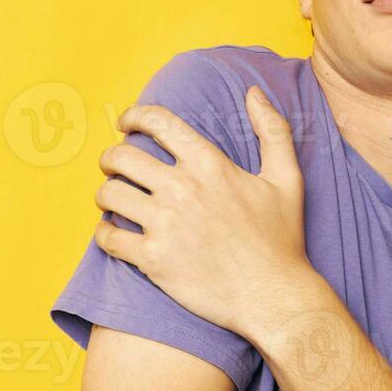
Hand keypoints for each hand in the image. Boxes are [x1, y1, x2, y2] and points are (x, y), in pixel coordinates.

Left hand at [92, 85, 309, 338]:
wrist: (274, 297)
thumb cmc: (281, 239)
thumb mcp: (287, 178)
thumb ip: (272, 130)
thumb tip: (253, 93)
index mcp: (210, 164)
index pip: (158, 122)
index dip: (134, 115)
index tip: (126, 123)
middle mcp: (182, 189)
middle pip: (121, 157)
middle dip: (111, 158)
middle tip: (114, 167)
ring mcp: (165, 225)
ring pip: (109, 195)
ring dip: (106, 195)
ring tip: (113, 200)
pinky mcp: (153, 260)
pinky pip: (107, 237)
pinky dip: (104, 233)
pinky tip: (113, 234)